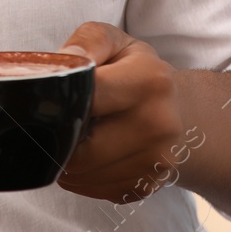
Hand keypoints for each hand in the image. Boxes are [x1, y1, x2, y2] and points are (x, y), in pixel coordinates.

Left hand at [55, 21, 184, 203]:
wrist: (182, 112)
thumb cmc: (139, 73)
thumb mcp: (116, 43)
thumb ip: (88, 42)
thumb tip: (67, 59)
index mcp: (149, 82)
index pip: (86, 98)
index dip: (58, 101)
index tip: (48, 99)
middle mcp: (158, 125)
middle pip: (81, 149)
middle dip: (59, 137)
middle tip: (57, 122)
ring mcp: (156, 162)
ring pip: (84, 174)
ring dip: (67, 161)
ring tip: (73, 137)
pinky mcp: (147, 186)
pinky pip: (97, 189)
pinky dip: (83, 178)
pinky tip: (90, 156)